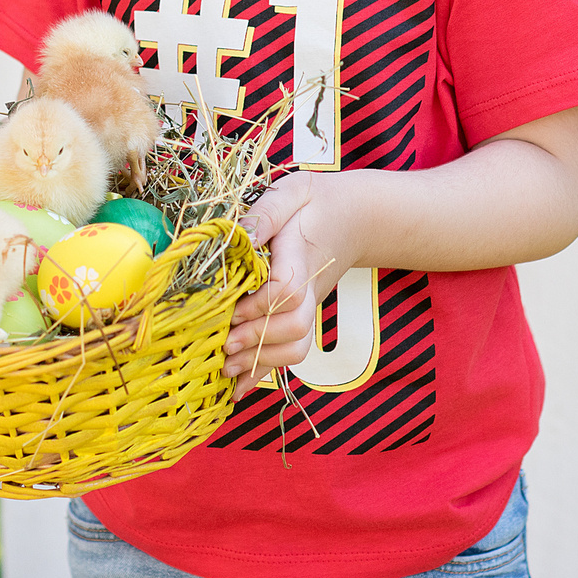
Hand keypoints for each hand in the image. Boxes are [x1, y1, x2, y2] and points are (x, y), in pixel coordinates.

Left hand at [221, 173, 361, 383]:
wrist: (353, 218)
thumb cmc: (317, 203)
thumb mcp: (293, 191)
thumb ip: (268, 210)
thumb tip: (239, 235)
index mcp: (301, 257)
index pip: (288, 289)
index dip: (260, 304)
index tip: (234, 307)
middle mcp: (309, 289)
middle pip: (296, 328)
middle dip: (259, 340)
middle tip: (225, 343)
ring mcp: (308, 307)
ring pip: (296, 348)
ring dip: (261, 361)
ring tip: (226, 366)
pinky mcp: (301, 317)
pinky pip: (289, 352)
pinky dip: (265, 372)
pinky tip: (239, 386)